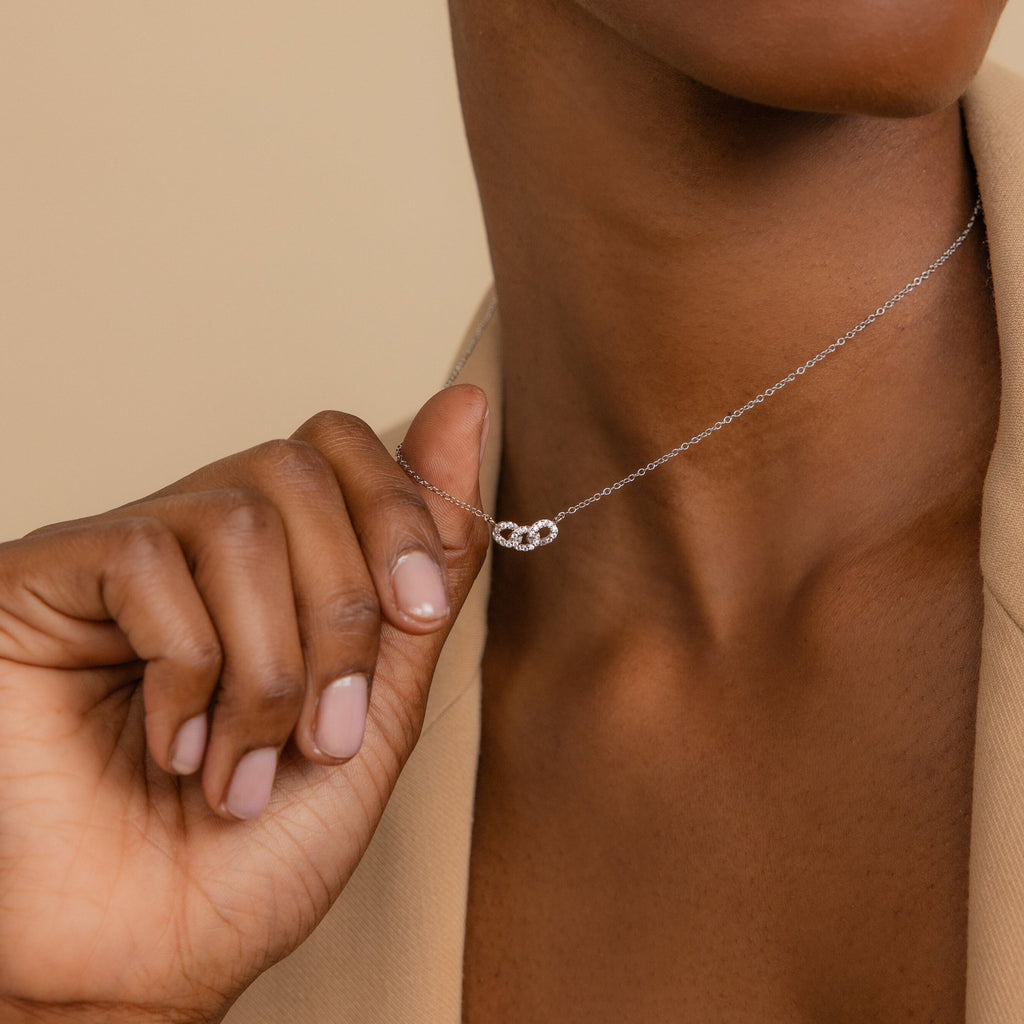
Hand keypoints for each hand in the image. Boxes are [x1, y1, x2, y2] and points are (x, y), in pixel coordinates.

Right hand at [0, 385, 488, 1022]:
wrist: (146, 959)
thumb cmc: (261, 846)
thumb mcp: (384, 699)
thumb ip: (425, 563)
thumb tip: (462, 408)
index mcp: (278, 565)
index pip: (341, 446)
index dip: (398, 512)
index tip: (419, 611)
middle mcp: (198, 544)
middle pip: (300, 471)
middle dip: (341, 613)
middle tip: (326, 731)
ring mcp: (121, 558)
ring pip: (240, 521)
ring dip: (271, 663)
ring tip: (242, 757)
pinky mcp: (45, 580)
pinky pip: (149, 558)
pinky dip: (190, 668)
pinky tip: (173, 741)